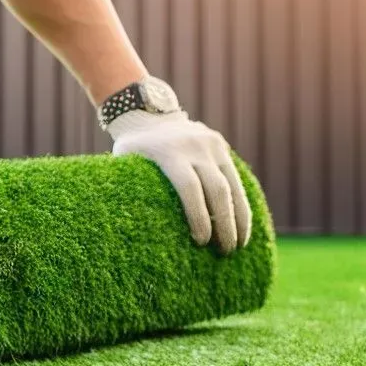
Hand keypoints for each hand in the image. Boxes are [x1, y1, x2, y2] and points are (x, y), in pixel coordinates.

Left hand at [106, 109, 251, 254]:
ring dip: (240, 218)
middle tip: (225, 251)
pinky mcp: (220, 145)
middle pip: (218, 190)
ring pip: (233, 185)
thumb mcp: (124, 163)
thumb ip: (130, 188)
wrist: (147, 114)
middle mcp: (194, 146)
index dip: (198, 217)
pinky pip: (234, 177)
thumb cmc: (132, 149)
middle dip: (225, 224)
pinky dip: (239, 202)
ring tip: (239, 244)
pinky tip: (242, 225)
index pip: (189, 188)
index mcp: (168, 152)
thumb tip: (128, 230)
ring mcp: (211, 144)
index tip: (201, 242)